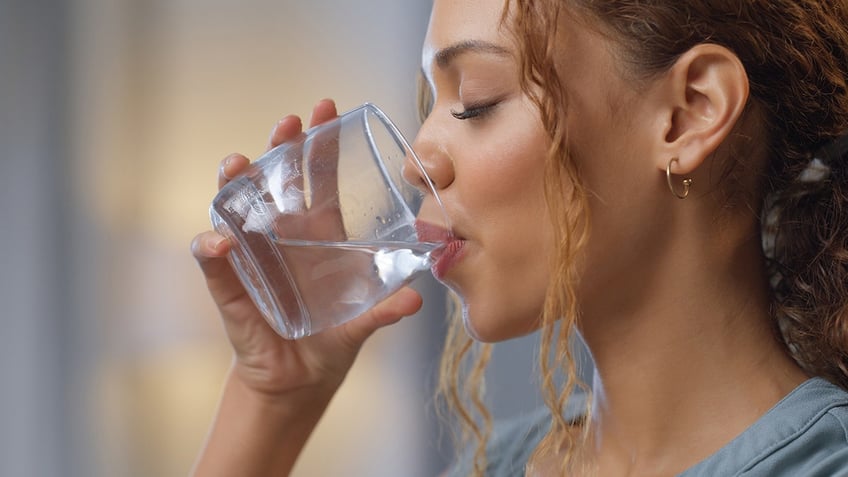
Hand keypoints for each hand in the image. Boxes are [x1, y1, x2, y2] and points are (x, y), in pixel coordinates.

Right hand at [191, 99, 422, 400]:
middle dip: (280, 147)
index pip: (318, 178)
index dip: (320, 144)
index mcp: (318, 235)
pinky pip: (214, 259)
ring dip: (235, 182)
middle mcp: (283, 236)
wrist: (298, 381)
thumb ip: (383, 310)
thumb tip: (417, 299)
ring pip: (238, 206)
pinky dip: (212, 247)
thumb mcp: (361, 324)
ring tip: (238, 163)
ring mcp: (254, 255)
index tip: (326, 108)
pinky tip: (220, 240)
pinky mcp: (230, 283)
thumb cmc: (331, 342)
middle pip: (276, 179)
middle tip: (288, 123)